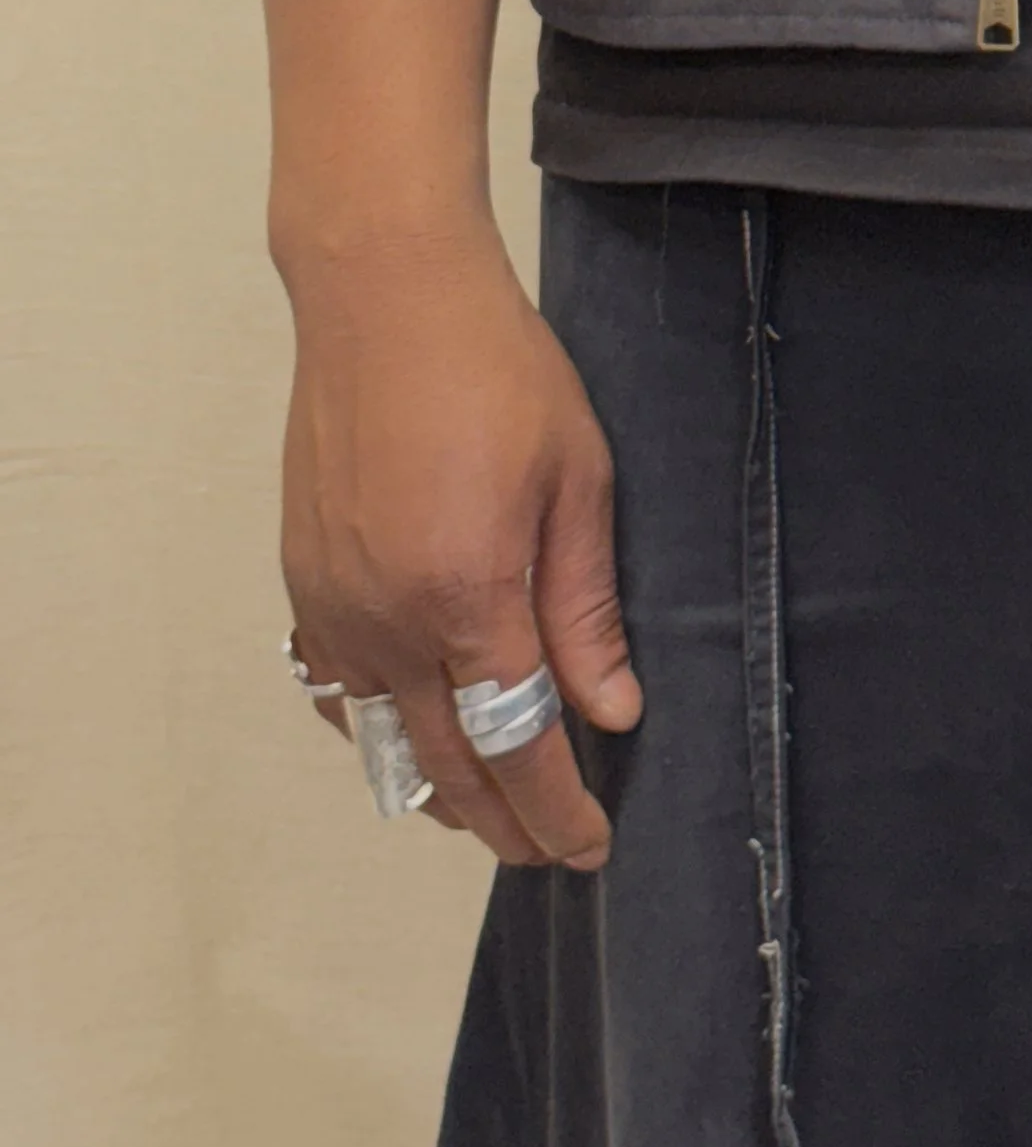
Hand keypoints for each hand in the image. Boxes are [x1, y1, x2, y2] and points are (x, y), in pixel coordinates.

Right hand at [280, 224, 641, 868]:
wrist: (387, 297)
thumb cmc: (495, 369)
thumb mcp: (576, 478)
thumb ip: (585, 606)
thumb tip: (611, 709)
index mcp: (468, 595)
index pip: (519, 744)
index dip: (557, 806)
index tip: (590, 845)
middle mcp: (389, 619)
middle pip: (448, 766)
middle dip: (505, 821)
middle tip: (552, 849)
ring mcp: (336, 606)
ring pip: (385, 743)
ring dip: (439, 793)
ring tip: (491, 816)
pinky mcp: (304, 582)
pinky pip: (337, 692)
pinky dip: (377, 734)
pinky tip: (410, 741)